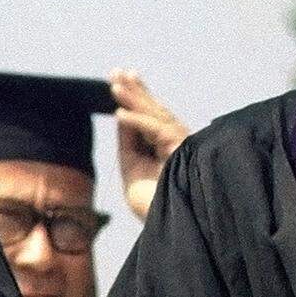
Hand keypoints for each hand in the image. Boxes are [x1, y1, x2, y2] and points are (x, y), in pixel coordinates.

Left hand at [109, 69, 189, 220]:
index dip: (138, 95)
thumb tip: (122, 115)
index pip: (150, 114)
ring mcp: (181, 143)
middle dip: (135, 89)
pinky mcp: (181, 149)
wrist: (172, 226)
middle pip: (154, 109)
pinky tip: (119, 113)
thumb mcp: (133, 170)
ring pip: (155, 115)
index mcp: (166, 145)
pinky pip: (155, 131)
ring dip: (134, 98)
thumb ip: (129, 144)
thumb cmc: (155, 204)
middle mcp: (176, 140)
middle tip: (116, 71)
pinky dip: (137, 122)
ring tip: (114, 85)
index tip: (121, 78)